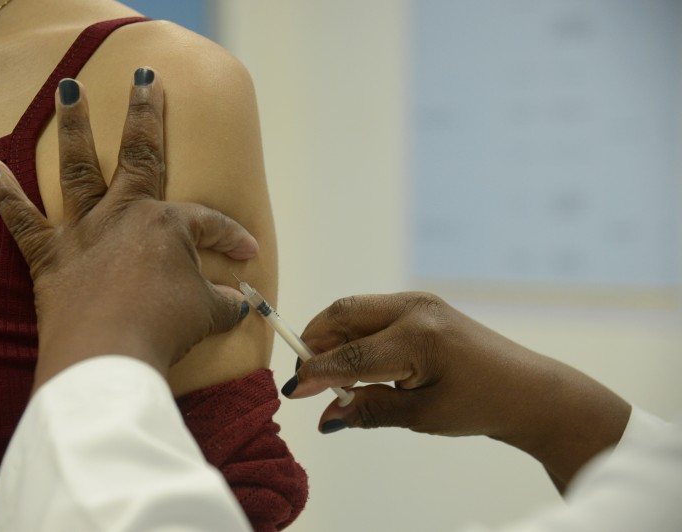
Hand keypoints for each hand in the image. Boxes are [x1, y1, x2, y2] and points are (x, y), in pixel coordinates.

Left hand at [0, 69, 257, 391]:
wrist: (107, 357)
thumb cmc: (163, 329)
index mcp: (167, 225)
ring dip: (75, 126)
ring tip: (70, 88)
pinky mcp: (49, 256)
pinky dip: (5, 194)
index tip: (247, 253)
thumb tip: (243, 304)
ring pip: (79, 168)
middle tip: (147, 80)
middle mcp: (124, 215)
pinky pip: (22, 220)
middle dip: (146, 114)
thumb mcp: (207, 315)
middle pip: (140, 155)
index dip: (231, 237)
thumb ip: (226, 304)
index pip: (207, 223)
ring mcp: (83, 232)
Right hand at [288, 292, 629, 489]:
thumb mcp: (422, 416)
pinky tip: (353, 362)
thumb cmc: (480, 405)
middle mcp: (415, 309)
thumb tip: (326, 420)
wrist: (527, 389)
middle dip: (316, 342)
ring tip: (328, 374)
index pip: (350, 353)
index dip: (316, 373)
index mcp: (418, 338)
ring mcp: (419, 303)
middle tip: (306, 379)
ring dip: (333, 337)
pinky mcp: (422, 306)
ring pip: (354, 310)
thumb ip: (370, 410)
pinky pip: (372, 313)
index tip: (293, 392)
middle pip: (343, 314)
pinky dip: (353, 334)